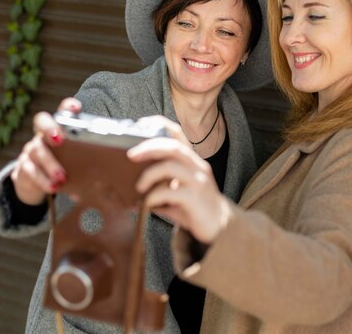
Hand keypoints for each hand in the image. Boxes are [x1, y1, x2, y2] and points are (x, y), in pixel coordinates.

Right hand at [10, 97, 80, 204]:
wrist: (33, 184)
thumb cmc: (63, 167)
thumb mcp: (77, 163)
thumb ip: (90, 164)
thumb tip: (111, 174)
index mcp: (59, 130)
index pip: (62, 112)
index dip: (67, 107)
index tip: (76, 107)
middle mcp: (42, 135)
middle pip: (41, 121)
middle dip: (50, 128)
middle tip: (59, 139)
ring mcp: (30, 150)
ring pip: (36, 150)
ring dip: (50, 164)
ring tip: (62, 177)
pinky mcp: (23, 167)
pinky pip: (29, 171)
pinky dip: (42, 180)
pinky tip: (53, 187)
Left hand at [128, 117, 230, 243]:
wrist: (220, 228)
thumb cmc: (195, 207)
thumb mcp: (179, 189)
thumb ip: (162, 182)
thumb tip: (132, 183)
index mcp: (192, 161)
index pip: (178, 134)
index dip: (160, 124)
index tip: (141, 124)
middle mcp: (198, 167)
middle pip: (172, 146)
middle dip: (148, 147)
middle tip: (130, 155)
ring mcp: (198, 182)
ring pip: (170, 166)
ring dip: (148, 175)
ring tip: (139, 188)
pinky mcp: (195, 199)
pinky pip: (170, 192)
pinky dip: (154, 197)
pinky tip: (148, 205)